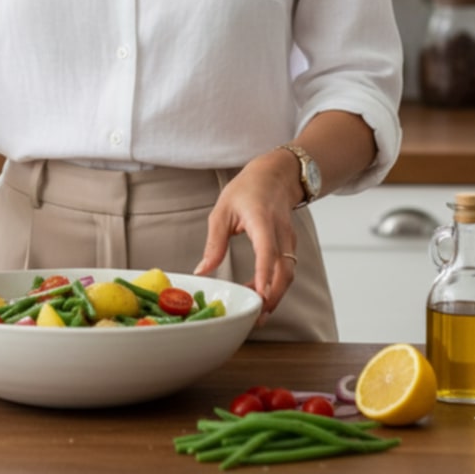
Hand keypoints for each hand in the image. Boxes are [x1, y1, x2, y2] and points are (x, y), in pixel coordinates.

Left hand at [192, 151, 300, 322]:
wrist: (274, 176)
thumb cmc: (246, 190)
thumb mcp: (222, 211)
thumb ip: (214, 243)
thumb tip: (202, 271)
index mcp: (262, 220)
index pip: (267, 250)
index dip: (264, 273)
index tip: (260, 294)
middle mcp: (280, 232)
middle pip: (284, 270)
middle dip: (273, 296)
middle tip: (257, 316)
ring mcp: (289, 240)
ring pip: (288, 273)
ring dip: (275, 294)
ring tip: (256, 311)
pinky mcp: (290, 246)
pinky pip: (286, 269)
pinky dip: (276, 285)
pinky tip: (260, 293)